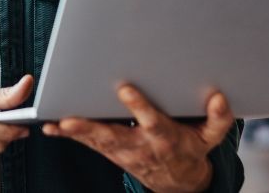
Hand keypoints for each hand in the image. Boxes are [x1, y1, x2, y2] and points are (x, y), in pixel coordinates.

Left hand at [42, 85, 233, 192]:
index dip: (139, 106)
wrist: (177, 180)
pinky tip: (49, 127)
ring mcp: (122, 151)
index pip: (151, 121)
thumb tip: (219, 97)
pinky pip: (87, 143)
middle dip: (92, 127)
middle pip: (113, 135)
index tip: (124, 88)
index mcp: (164, 137)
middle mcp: (139, 145)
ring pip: (95, 140)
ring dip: (74, 131)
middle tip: (70, 118)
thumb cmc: (191, 148)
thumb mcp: (210, 137)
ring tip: (53, 122)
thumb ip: (218, 118)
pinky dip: (68, 135)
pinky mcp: (110, 151)